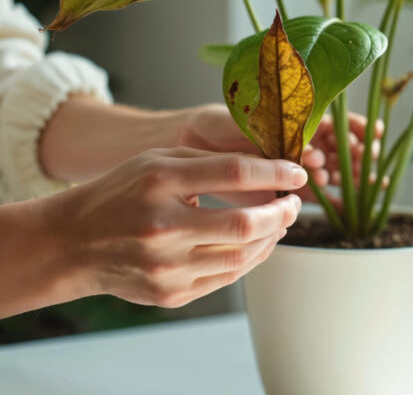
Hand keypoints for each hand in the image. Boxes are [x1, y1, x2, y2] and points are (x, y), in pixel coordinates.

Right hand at [45, 147, 304, 308]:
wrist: (72, 243)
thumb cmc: (121, 194)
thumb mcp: (158, 161)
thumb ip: (211, 164)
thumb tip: (269, 173)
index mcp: (159, 182)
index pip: (234, 173)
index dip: (275, 173)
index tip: (297, 175)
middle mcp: (162, 227)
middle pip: (246, 225)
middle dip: (281, 213)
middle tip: (293, 204)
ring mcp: (165, 267)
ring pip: (242, 257)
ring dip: (270, 239)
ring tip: (278, 223)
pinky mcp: (170, 294)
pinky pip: (227, 278)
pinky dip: (249, 259)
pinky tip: (255, 244)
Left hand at [177, 104, 383, 202]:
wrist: (186, 149)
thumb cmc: (212, 124)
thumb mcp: (243, 120)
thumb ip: (275, 133)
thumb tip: (307, 148)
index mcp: (295, 119)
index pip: (335, 122)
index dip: (356, 128)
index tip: (370, 136)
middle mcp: (299, 143)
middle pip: (340, 149)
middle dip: (354, 155)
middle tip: (362, 161)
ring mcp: (292, 170)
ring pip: (332, 174)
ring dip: (343, 178)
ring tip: (336, 180)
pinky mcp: (282, 193)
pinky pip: (313, 199)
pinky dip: (331, 203)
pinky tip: (346, 208)